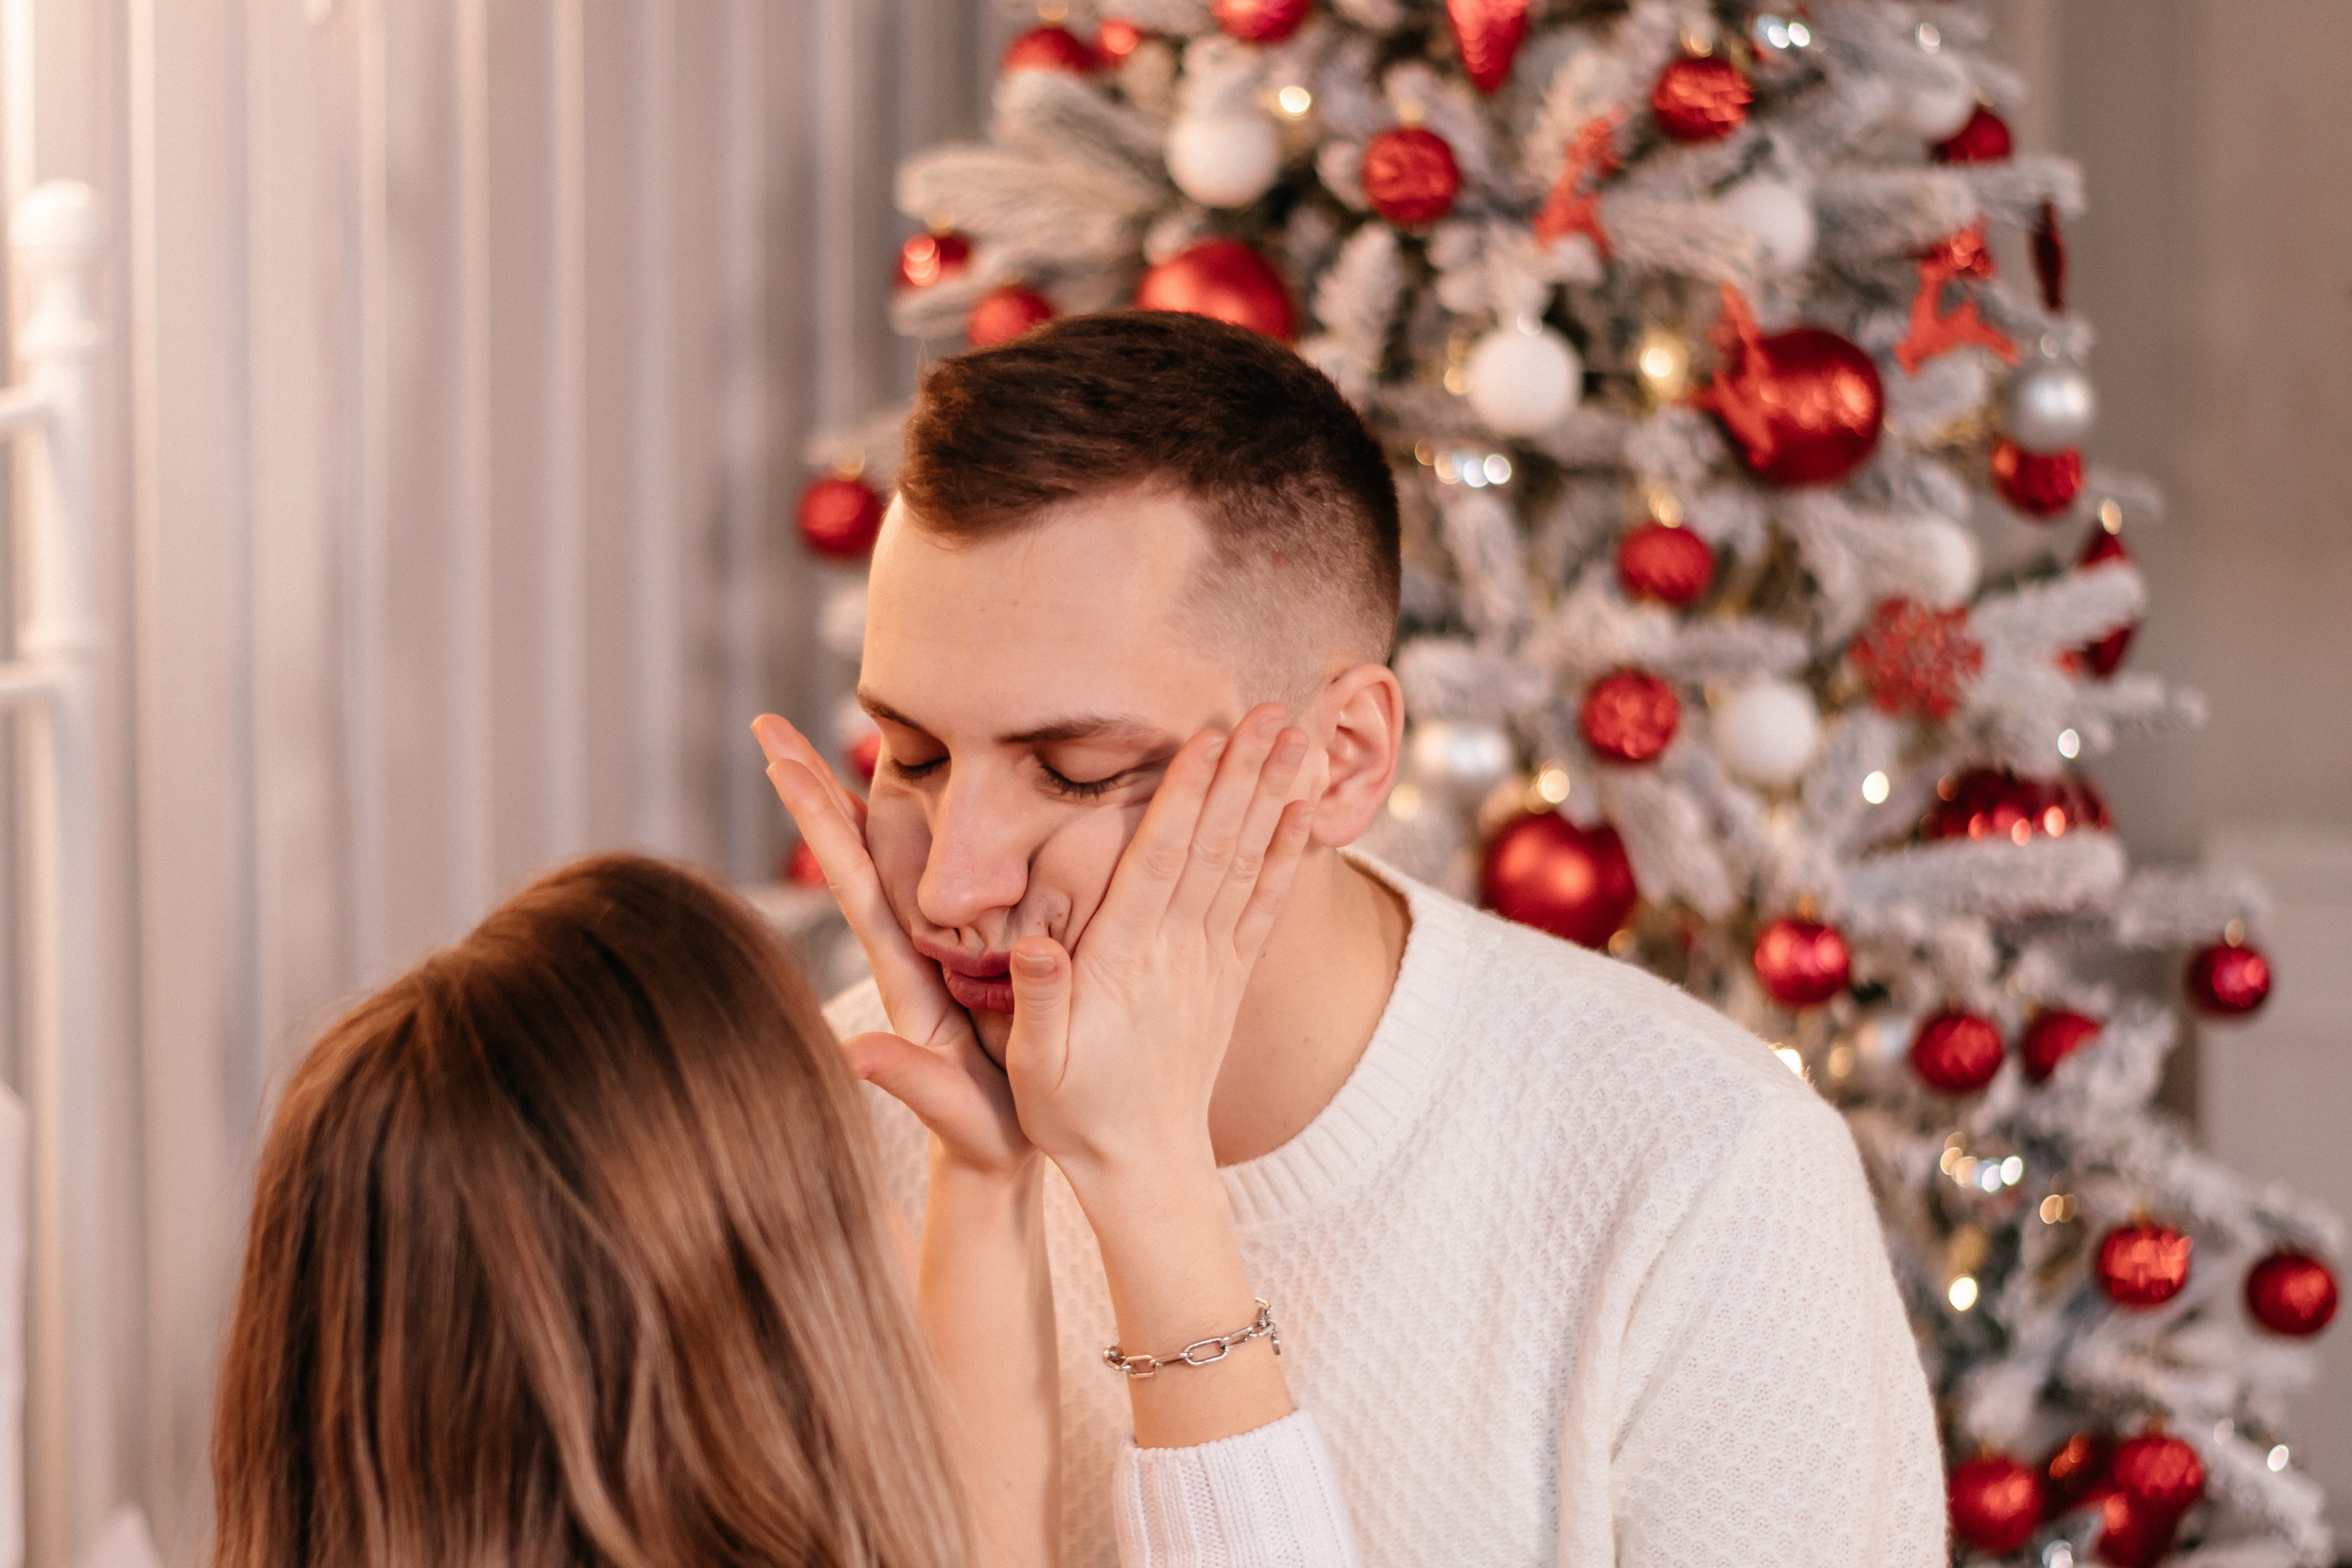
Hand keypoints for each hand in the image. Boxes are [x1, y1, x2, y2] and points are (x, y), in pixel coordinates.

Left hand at [752, 714, 1028, 1176]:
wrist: (1000, 1155)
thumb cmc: (983, 1133)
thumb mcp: (948, 1106)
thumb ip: (906, 1077)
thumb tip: (850, 1051)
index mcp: (904, 971)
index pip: (854, 880)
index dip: (820, 820)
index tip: (778, 760)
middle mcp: (909, 949)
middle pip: (854, 853)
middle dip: (812, 788)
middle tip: (768, 726)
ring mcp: (935, 951)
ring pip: (891, 859)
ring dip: (859, 798)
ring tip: (841, 737)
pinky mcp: (970, 957)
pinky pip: (941, 880)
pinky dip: (926, 832)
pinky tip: (924, 799)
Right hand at [1000, 703, 1312, 1191]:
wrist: (1141, 1164)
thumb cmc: (1071, 1110)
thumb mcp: (1033, 1065)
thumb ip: (1035, 1001)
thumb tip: (1030, 947)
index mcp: (1123, 963)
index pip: (1158, 865)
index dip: (1184, 800)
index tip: (1205, 740)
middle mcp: (1176, 954)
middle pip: (1214, 850)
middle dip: (1242, 776)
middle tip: (1270, 711)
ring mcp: (1210, 964)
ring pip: (1245, 865)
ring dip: (1272, 798)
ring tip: (1295, 736)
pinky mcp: (1229, 977)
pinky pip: (1264, 905)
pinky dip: (1287, 854)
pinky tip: (1302, 810)